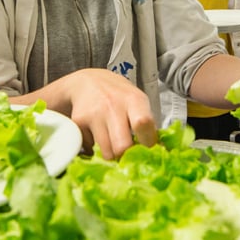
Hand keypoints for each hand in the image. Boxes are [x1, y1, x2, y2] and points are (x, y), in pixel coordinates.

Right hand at [31, 68, 157, 159]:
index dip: (148, 144)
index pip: (144, 124)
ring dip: (111, 155)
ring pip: (106, 153)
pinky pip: (90, 149)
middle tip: (128, 156)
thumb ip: (147, 125)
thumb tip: (160, 152)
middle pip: (122, 146)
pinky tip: (98, 137)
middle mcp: (113, 105)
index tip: (148, 151)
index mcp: (133, 100)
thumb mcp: (137, 102)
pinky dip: (94, 149)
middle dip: (127, 157)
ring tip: (113, 145)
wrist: (87, 82)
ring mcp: (94, 114)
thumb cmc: (118, 95)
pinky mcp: (78, 123)